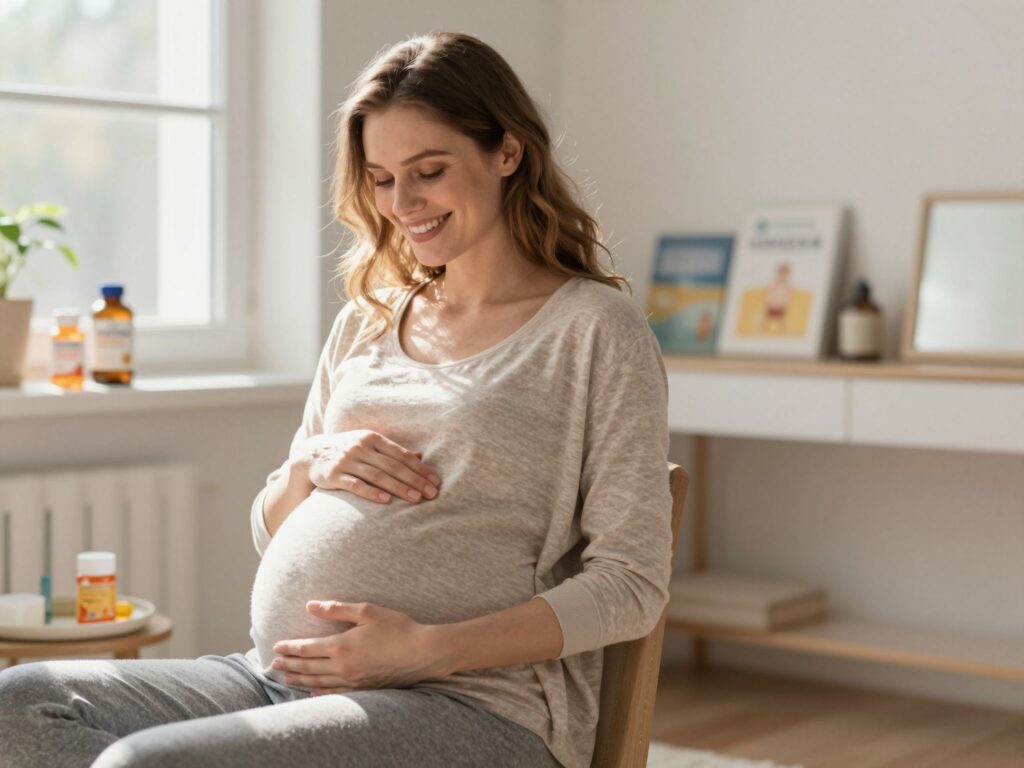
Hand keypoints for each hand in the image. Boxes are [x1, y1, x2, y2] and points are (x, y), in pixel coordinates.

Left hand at [270, 601, 451, 693]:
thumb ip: (336, 609)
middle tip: (273, 664)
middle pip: (308, 667)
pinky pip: (334, 693)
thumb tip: (310, 606)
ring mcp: (352, 680)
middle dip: (290, 664)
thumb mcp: (367, 611)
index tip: (276, 647)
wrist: (421, 653)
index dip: (290, 648)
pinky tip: (312, 691)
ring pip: (318, 682)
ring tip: (286, 677)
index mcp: (341, 645)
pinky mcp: (363, 689)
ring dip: (299, 679)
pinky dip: (319, 692)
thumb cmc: (397, 627)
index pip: (307, 648)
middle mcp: (343, 666)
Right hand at [297, 430, 440, 503]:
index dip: (420, 468)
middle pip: (393, 466)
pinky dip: (371, 493)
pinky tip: (386, 501)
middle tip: (431, 494)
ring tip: (415, 499)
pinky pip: (355, 485)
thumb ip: (391, 451)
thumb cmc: (347, 452)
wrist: (310, 455)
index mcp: (372, 438)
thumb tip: (420, 456)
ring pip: (377, 475)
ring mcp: (346, 460)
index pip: (401, 455)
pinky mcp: (333, 475)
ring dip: (399, 488)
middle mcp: (360, 447)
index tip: (435, 482)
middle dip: (414, 480)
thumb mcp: (368, 446)